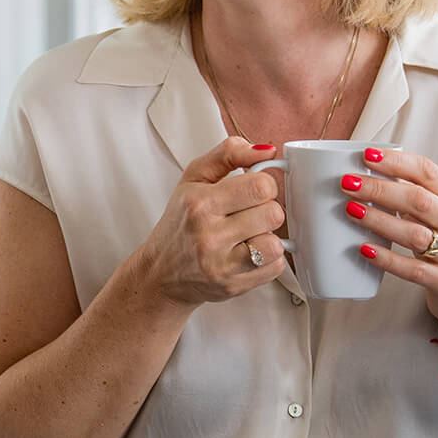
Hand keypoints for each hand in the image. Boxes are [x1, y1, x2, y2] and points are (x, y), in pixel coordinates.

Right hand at [127, 136, 288, 307]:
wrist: (161, 273)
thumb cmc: (179, 223)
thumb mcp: (193, 178)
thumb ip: (228, 154)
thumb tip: (267, 150)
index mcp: (199, 204)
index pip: (260, 186)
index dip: (264, 185)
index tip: (253, 191)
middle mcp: (208, 236)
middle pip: (273, 214)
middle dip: (266, 210)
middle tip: (249, 214)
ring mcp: (221, 265)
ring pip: (276, 244)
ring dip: (268, 237)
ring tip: (250, 235)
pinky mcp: (233, 286)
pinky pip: (275, 268)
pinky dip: (268, 260)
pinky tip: (249, 253)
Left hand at [348, 147, 437, 334]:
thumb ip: (417, 192)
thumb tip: (366, 174)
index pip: (426, 171)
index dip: (395, 162)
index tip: (366, 156)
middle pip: (418, 200)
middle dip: (380, 189)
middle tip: (348, 184)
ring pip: (415, 234)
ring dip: (379, 220)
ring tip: (351, 210)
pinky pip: (413, 269)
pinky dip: (387, 258)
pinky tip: (365, 249)